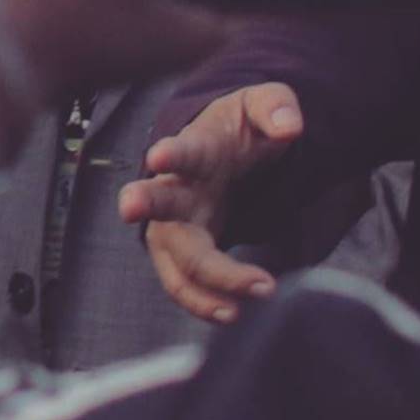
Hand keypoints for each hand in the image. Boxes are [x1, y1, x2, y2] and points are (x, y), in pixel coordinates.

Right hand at [122, 83, 304, 322]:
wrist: (225, 156)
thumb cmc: (239, 131)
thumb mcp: (262, 105)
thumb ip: (276, 108)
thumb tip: (290, 127)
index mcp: (196, 150)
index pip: (182, 150)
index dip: (171, 153)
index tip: (159, 155)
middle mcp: (176, 189)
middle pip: (157, 203)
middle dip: (144, 204)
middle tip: (129, 207)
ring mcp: (176, 225)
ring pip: (173, 258)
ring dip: (200, 283)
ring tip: (236, 307)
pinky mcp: (185, 253)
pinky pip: (185, 285)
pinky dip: (205, 303)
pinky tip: (233, 313)